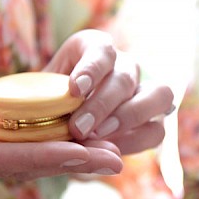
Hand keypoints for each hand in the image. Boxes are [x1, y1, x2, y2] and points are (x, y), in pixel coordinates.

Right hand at [0, 50, 123, 179]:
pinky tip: (81, 127)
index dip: (47, 159)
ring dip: (70, 151)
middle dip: (71, 162)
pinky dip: (51, 132)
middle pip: (27, 162)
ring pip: (29, 150)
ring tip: (113, 150)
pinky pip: (21, 133)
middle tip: (117, 161)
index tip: (84, 157)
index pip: (4, 159)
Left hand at [45, 29, 173, 154]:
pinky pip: (156, 129)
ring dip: (130, 117)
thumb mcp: (38, 98)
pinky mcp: (153, 121)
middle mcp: (124, 65)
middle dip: (103, 103)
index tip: (75, 89)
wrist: (52, 124)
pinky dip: (135, 141)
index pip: (101, 48)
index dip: (92, 68)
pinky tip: (109, 150)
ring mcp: (144, 91)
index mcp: (94, 48)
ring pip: (160, 95)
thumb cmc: (43, 104)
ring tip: (101, 136)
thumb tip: (65, 125)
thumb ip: (48, 106)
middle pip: (127, 76)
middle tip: (79, 128)